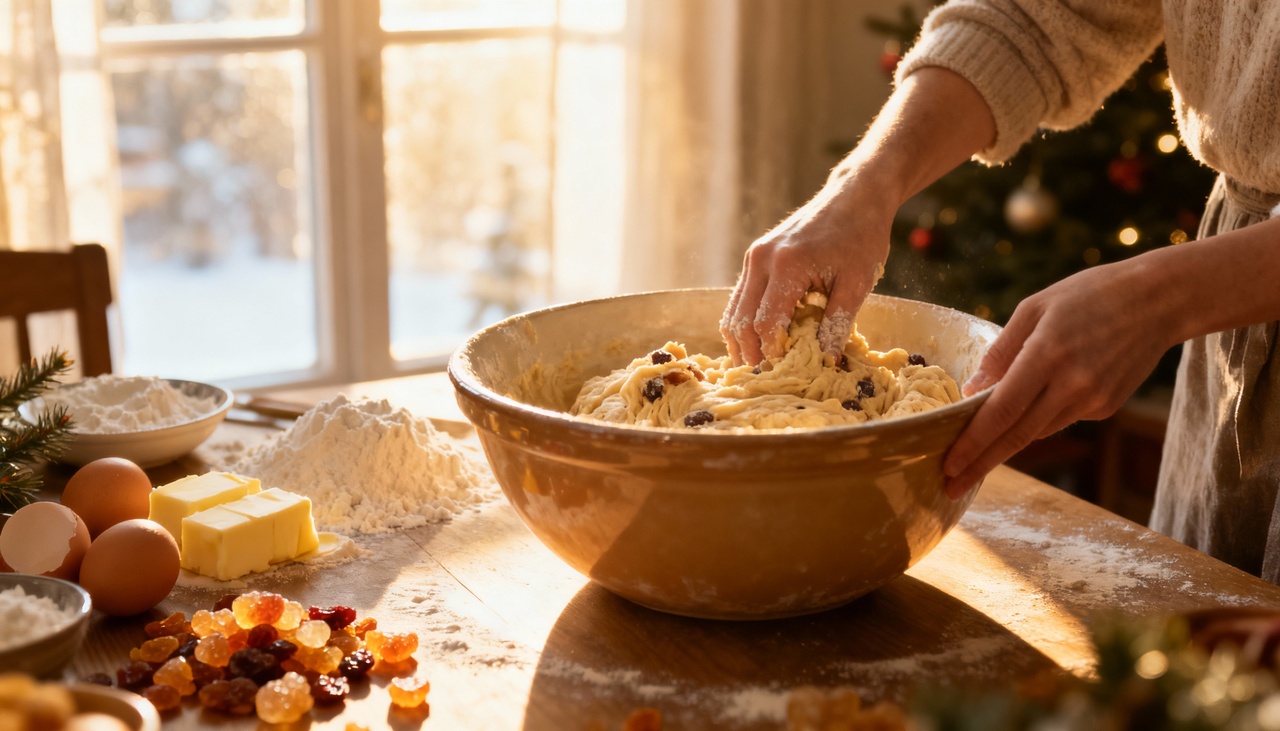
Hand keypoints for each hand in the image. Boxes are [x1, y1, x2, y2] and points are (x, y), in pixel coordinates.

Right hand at [720, 196, 891, 365]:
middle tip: (764, 376)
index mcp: (787, 266)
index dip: (772, 352)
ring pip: (733, 309)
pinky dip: (744, 320)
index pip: (765, 322)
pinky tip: (756, 339)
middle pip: (740, 319)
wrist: (854, 196)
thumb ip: (837, 323)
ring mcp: (754, 256)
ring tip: (756, 363)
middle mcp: (761, 260)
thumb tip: (825, 360)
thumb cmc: (861, 236)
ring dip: (741, 339)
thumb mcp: (858, 282)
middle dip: (750, 352)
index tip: (785, 371)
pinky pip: (741, 296)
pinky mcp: (756, 257)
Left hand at [942, 257, 1173, 497]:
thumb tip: (971, 393)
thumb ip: (1000, 353)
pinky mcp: (1107, 407)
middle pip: (1017, 436)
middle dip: (980, 463)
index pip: (1001, 412)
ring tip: (976, 452)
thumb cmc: (1088, 295)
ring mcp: (1093, 400)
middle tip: (951, 486)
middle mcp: (1072, 385)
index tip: (949, 465)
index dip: (973, 443)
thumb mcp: (1034, 308)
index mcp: (1047, 355)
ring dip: (1005, 443)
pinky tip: (1038, 398)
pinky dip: (1038, 417)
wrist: (1158, 300)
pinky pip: (1060, 419)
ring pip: (1037, 431)